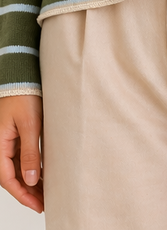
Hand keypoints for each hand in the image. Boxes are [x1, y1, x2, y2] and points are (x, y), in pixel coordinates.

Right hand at [0, 95, 43, 212]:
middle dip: (27, 192)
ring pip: (16, 169)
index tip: (37, 205)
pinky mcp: (15, 137)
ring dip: (29, 182)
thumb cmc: (23, 96)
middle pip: (12, 177)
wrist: (22, 78)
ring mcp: (7, 142)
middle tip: (44, 203)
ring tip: (45, 193)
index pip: (8, 179)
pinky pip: (20, 159)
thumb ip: (30, 153)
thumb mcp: (30, 125)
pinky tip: (41, 176)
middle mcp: (0, 147)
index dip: (23, 195)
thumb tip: (30, 180)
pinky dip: (30, 170)